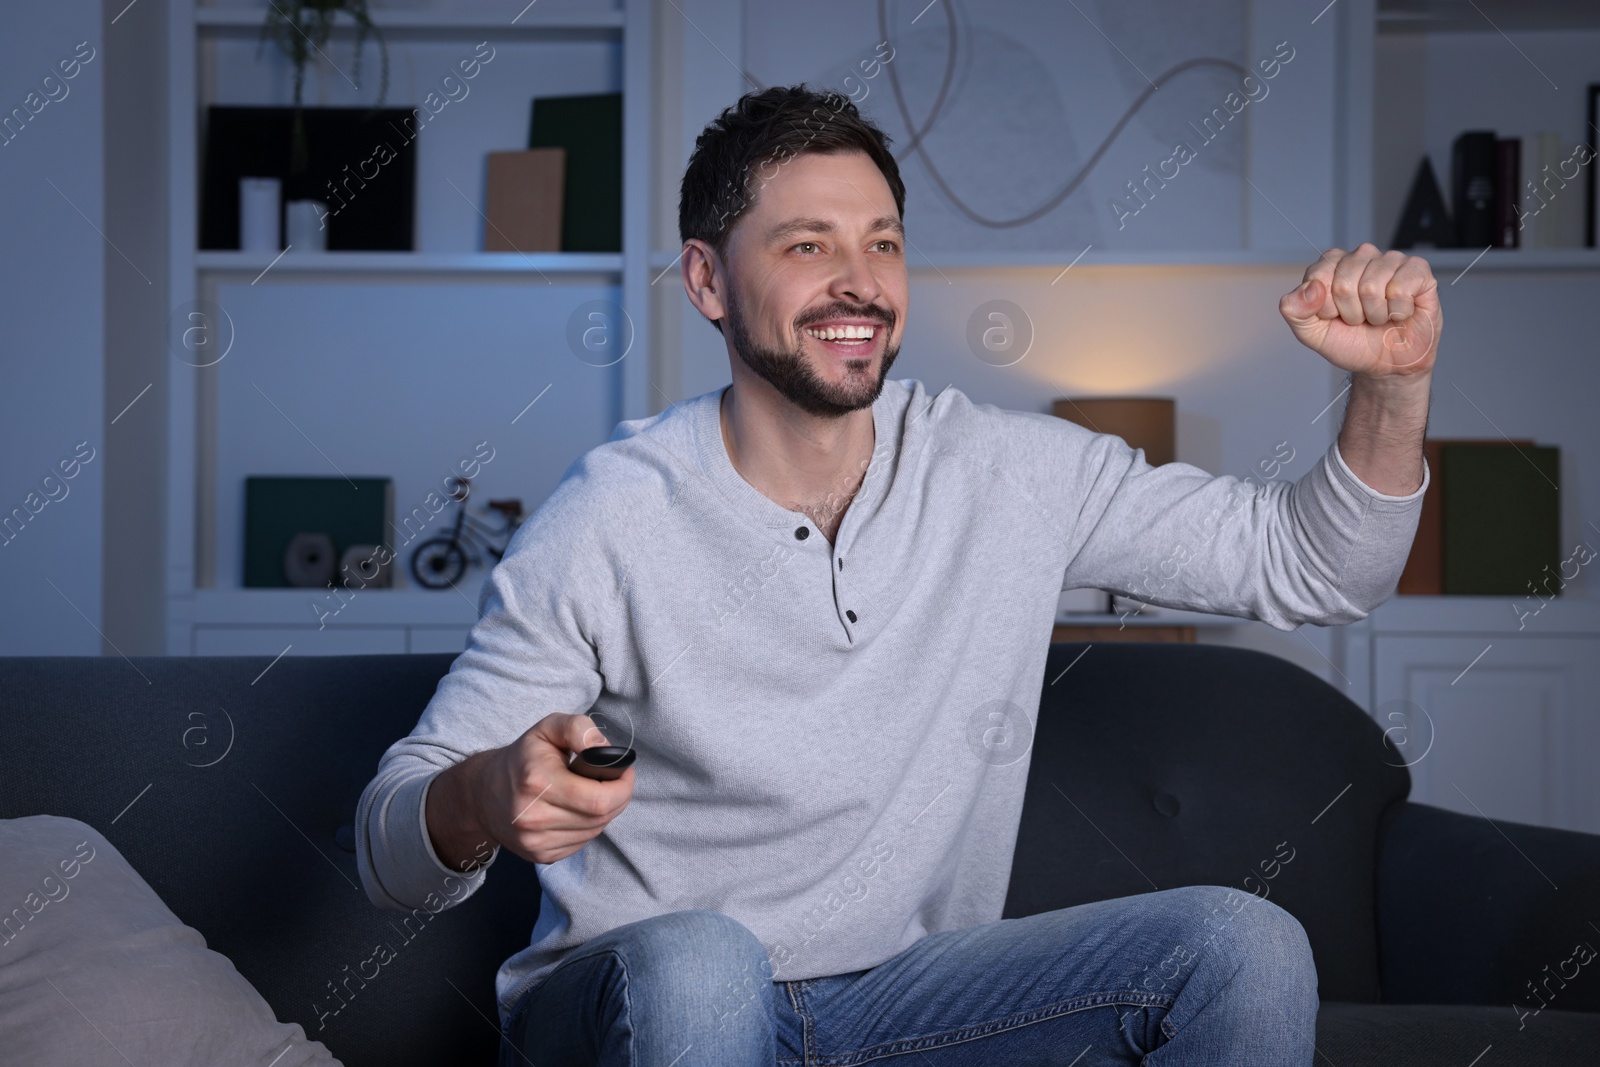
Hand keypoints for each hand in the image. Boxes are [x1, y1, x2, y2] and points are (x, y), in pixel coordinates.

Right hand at [427, 712, 633, 867]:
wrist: (484, 794)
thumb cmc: (523, 758)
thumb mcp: (547, 728)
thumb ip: (578, 728)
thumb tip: (605, 750)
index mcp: (536, 782)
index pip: (599, 799)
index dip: (622, 785)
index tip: (623, 770)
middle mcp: (533, 817)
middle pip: (601, 817)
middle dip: (618, 796)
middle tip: (615, 780)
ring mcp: (535, 841)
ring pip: (594, 831)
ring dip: (604, 812)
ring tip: (593, 792)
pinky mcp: (540, 856)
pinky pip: (582, 842)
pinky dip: (588, 826)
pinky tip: (578, 809)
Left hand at [1279, 243, 1440, 378]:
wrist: (1386, 364)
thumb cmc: (1351, 343)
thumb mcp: (1312, 333)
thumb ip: (1295, 310)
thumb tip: (1308, 288)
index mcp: (1332, 265)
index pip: (1319, 275)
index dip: (1325, 306)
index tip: (1334, 316)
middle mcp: (1361, 257)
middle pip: (1345, 282)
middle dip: (1351, 312)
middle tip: (1360, 319)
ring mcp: (1390, 261)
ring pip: (1372, 286)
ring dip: (1375, 314)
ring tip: (1379, 316)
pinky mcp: (1417, 270)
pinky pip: (1401, 288)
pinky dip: (1398, 310)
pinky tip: (1399, 311)